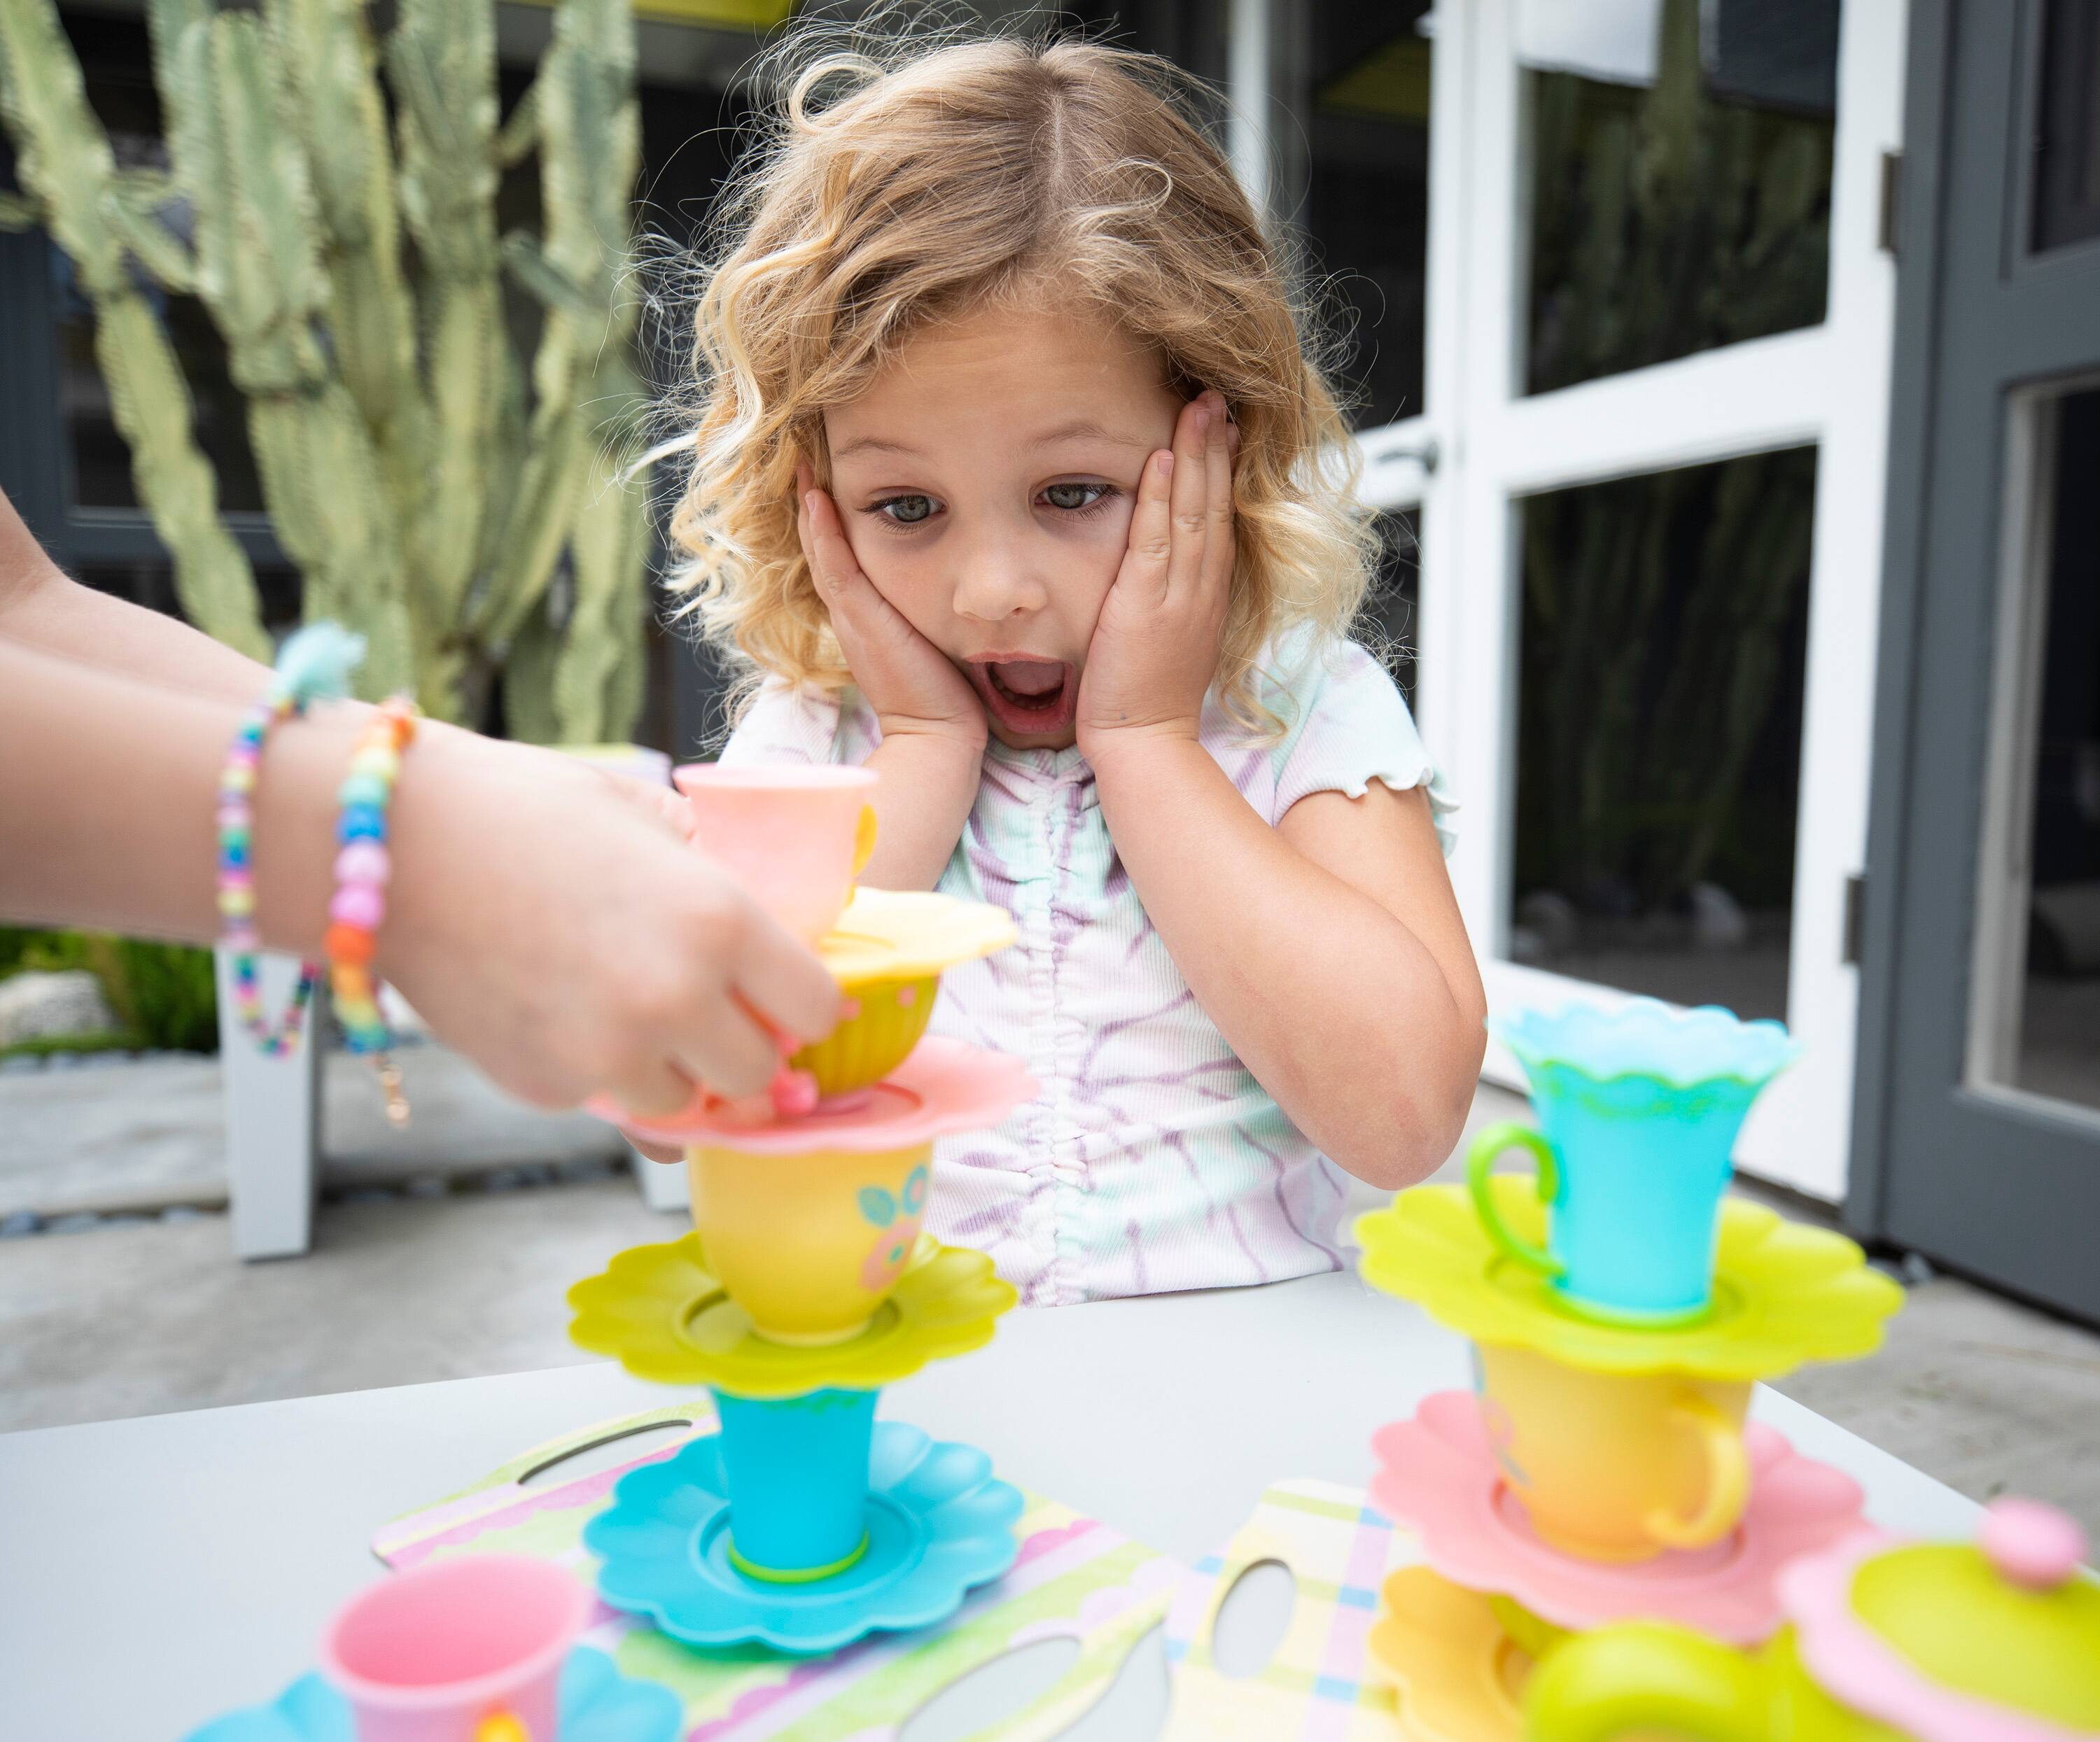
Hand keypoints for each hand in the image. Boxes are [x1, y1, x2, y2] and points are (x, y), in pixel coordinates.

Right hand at [378, 728, 842, 1118]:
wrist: (386, 844)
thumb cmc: (518, 810)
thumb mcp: (642, 815)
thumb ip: (709, 873)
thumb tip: (751, 916)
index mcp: (721, 922)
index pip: (816, 1010)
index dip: (801, 1005)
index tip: (779, 995)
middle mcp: (676, 1000)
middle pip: (759, 1076)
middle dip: (741, 1048)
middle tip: (707, 1010)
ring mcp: (608, 1055)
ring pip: (684, 1103)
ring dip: (672, 1070)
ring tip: (623, 1006)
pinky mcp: (546, 1087)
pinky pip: (605, 1099)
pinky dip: (599, 1072)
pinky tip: (558, 1008)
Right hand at [798, 464, 986, 751]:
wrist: (937, 732)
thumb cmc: (944, 691)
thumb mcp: (928, 638)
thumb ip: (923, 612)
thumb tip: (945, 586)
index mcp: (863, 616)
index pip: (838, 558)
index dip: (827, 521)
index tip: (825, 480)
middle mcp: (849, 613)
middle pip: (820, 548)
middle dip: (810, 504)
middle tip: (802, 460)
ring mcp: (850, 615)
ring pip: (820, 551)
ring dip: (808, 507)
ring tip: (802, 465)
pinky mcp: (860, 619)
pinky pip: (834, 566)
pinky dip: (822, 531)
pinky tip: (815, 497)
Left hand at [1076, 391, 1236, 760]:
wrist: (1144, 744)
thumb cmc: (1148, 701)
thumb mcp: (1172, 640)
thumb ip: (1174, 601)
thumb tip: (1167, 572)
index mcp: (1209, 597)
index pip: (1222, 519)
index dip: (1224, 471)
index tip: (1223, 428)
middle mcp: (1203, 590)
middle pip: (1218, 504)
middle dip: (1218, 447)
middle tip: (1217, 397)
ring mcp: (1180, 596)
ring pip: (1196, 511)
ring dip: (1197, 455)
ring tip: (1197, 408)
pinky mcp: (1147, 606)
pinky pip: (1158, 540)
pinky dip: (1164, 497)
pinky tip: (1163, 458)